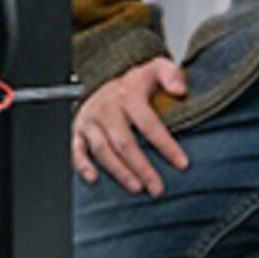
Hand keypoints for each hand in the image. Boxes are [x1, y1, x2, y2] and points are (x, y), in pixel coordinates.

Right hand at [73, 57, 188, 194]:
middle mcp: (107, 108)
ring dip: (119, 171)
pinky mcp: (79, 130)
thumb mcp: (156, 69)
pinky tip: (93, 178)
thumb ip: (172, 75)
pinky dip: (82, 165)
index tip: (181, 163)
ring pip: (102, 150)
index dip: (165, 145)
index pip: (148, 123)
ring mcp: (91, 120)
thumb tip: (180, 90)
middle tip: (157, 187)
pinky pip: (77, 149)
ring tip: (136, 188)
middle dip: (142, 167)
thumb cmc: (136, 83)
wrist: (109, 80)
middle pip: (124, 142)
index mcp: (128, 95)